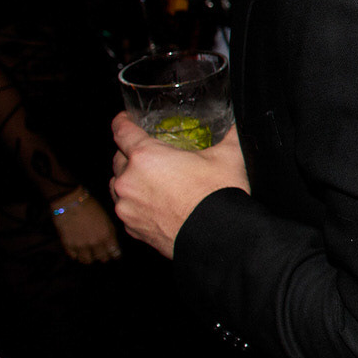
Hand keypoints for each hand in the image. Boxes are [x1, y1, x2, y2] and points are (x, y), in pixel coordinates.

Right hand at [52, 195, 120, 263]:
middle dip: (103, 257)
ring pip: (87, 260)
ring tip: (90, 254)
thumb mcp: (107, 218)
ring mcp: (81, 245)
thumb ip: (110, 232)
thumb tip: (112, 243)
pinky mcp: (68, 245)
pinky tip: (78, 251)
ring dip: (89, 258)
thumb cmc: (91, 206)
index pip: (115, 253)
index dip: (115, 254)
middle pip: (102, 258)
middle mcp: (95, 242)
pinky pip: (74, 256)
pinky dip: (77, 255)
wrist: (70, 201)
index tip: (114, 254)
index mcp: (107, 235)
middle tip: (102, 255)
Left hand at [109, 114, 247, 259]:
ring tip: (148, 181)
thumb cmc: (219, 196)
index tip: (124, 120)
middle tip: (148, 154)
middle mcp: (128, 181)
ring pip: (117, 186)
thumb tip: (240, 123)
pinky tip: (153, 204)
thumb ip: (231, 133)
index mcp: (146, 156)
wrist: (219, 237)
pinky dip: (134, 204)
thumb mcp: (229, 156)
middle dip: (129, 154)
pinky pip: (126, 210)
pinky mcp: (132, 228)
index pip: (122, 131)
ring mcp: (127, 207)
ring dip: (128, 180)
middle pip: (118, 159)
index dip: (122, 122)